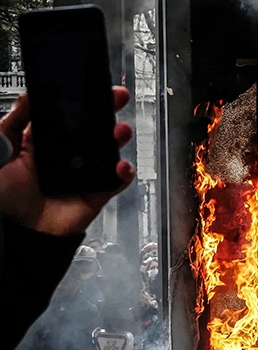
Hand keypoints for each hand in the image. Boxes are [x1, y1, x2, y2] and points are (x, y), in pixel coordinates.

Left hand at [0, 87, 134, 235]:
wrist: (18, 233)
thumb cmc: (4, 196)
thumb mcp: (0, 149)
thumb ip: (13, 122)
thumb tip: (29, 96)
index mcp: (41, 143)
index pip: (65, 116)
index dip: (79, 100)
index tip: (90, 86)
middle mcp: (65, 156)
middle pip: (92, 128)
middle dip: (106, 110)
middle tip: (116, 96)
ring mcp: (83, 174)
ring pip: (108, 151)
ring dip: (118, 137)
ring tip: (120, 130)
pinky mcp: (96, 193)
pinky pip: (116, 181)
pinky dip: (123, 172)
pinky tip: (120, 165)